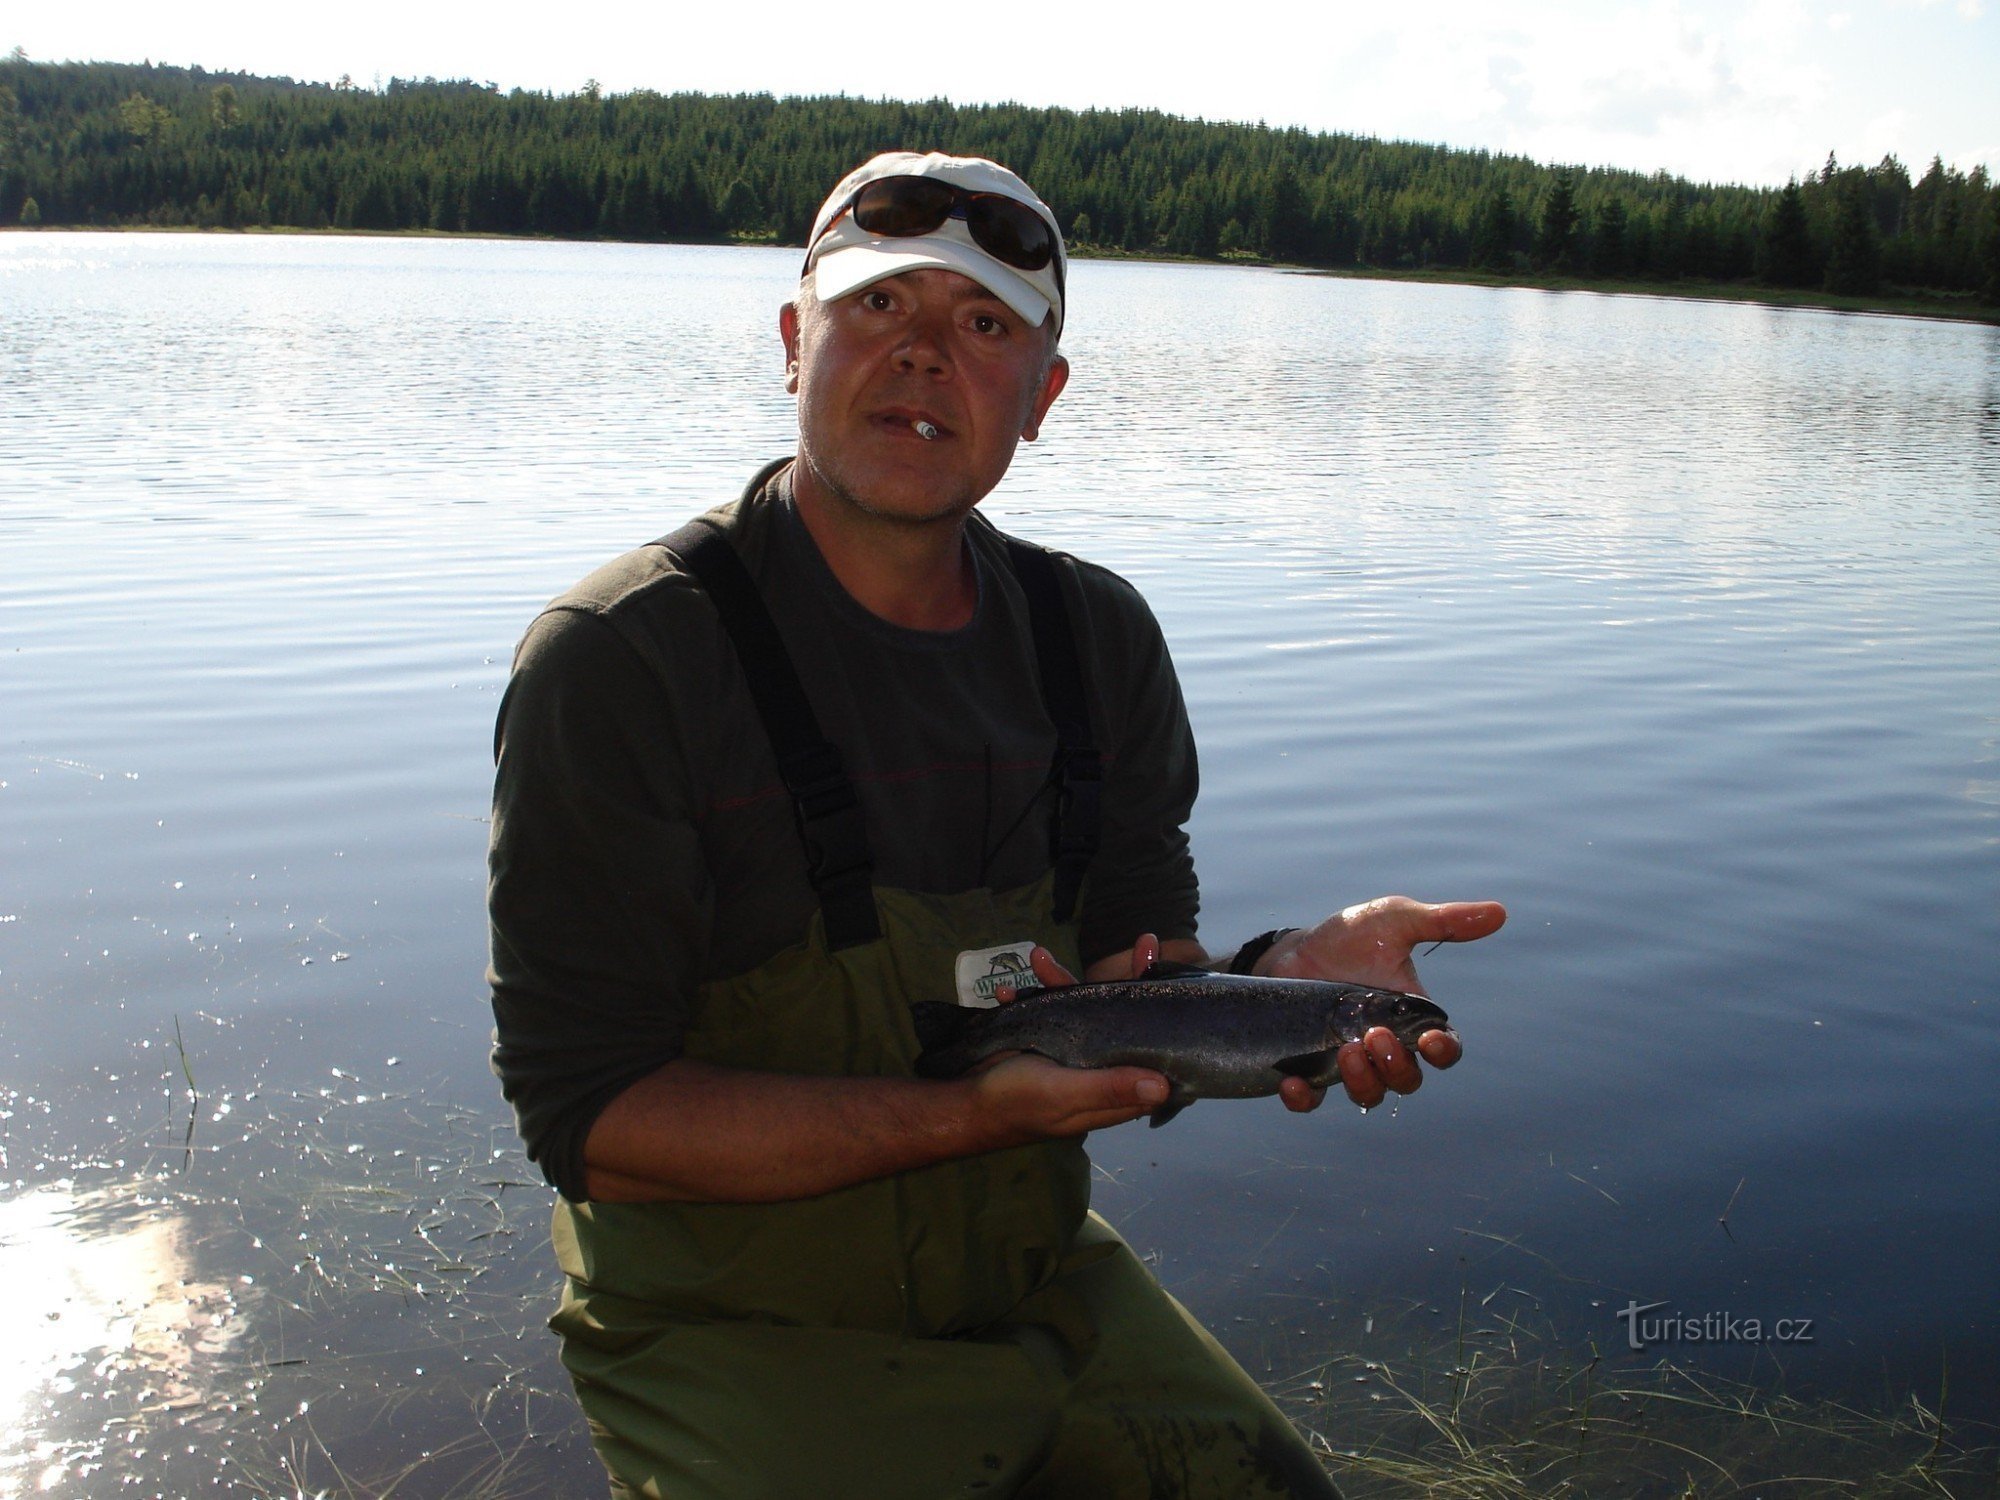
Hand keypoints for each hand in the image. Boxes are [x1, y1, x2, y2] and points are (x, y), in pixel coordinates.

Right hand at [978, 940, 1168, 1137]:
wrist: (966, 1101)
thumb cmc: (1019, 1102)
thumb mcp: (1064, 1094)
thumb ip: (1109, 1088)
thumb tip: (1163, 1086)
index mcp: (1115, 1089)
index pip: (1153, 1053)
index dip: (1164, 1017)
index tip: (1171, 977)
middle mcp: (1101, 1068)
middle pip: (1124, 1021)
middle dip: (1126, 981)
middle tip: (1144, 941)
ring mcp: (1074, 1050)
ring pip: (1083, 1008)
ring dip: (1060, 981)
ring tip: (1038, 958)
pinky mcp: (1048, 1037)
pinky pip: (1047, 1008)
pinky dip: (1029, 995)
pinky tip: (1006, 991)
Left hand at [1261, 897, 1504, 1109]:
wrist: (1293, 950)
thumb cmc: (1350, 938)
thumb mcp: (1394, 921)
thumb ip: (1443, 922)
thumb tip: (1498, 913)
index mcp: (1412, 1017)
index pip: (1443, 1049)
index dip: (1444, 1052)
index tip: (1432, 1040)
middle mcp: (1384, 1046)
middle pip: (1407, 1079)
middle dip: (1397, 1065)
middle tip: (1375, 1035)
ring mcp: (1347, 1061)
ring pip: (1369, 1095)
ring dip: (1363, 1083)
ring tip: (1346, 1050)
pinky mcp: (1308, 1067)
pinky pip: (1311, 1100)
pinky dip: (1304, 1099)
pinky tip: (1293, 1083)